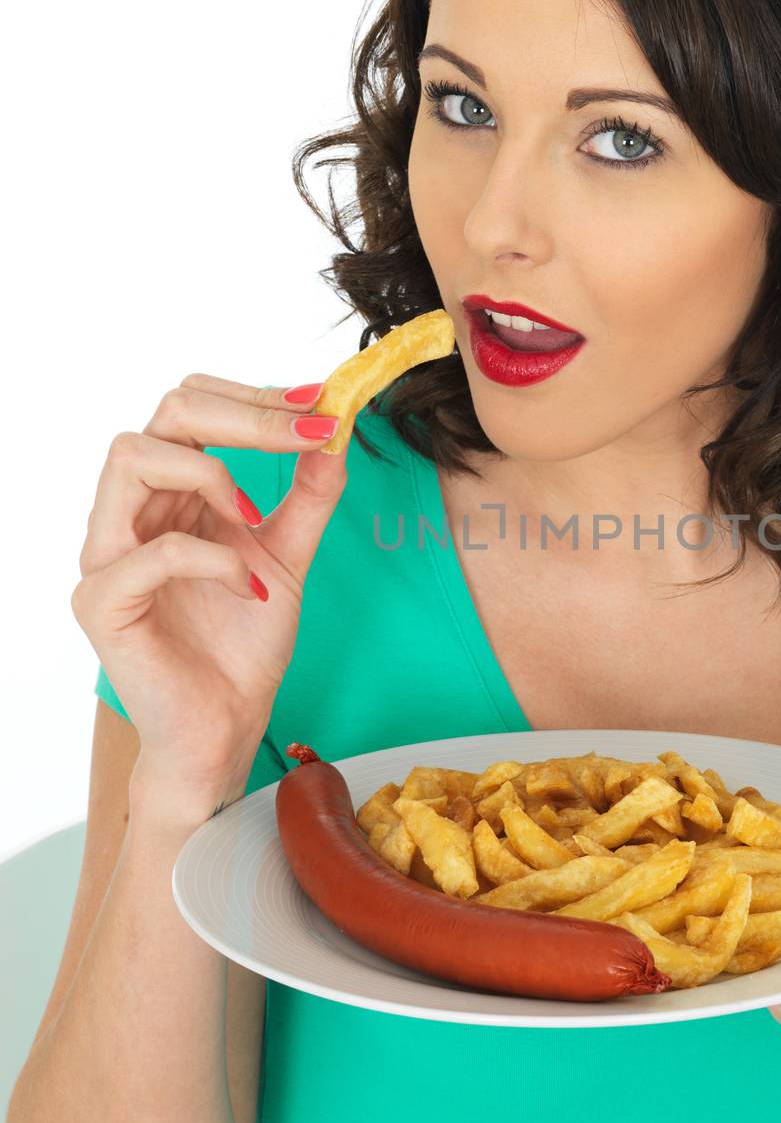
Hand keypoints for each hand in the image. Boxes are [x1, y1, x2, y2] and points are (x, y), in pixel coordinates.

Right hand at [72, 374, 348, 815]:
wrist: (227, 725)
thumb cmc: (243, 643)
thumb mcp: (289, 553)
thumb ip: (309, 493)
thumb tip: (335, 427)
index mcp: (168, 493)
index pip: (191, 408)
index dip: (254, 397)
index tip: (319, 404)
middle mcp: (129, 511)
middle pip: (162, 415)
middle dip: (243, 415)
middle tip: (306, 430)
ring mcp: (106, 554)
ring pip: (132, 457)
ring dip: (210, 474)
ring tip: (252, 517)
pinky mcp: (103, 603)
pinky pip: (151, 553)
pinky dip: (213, 558)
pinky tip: (250, 587)